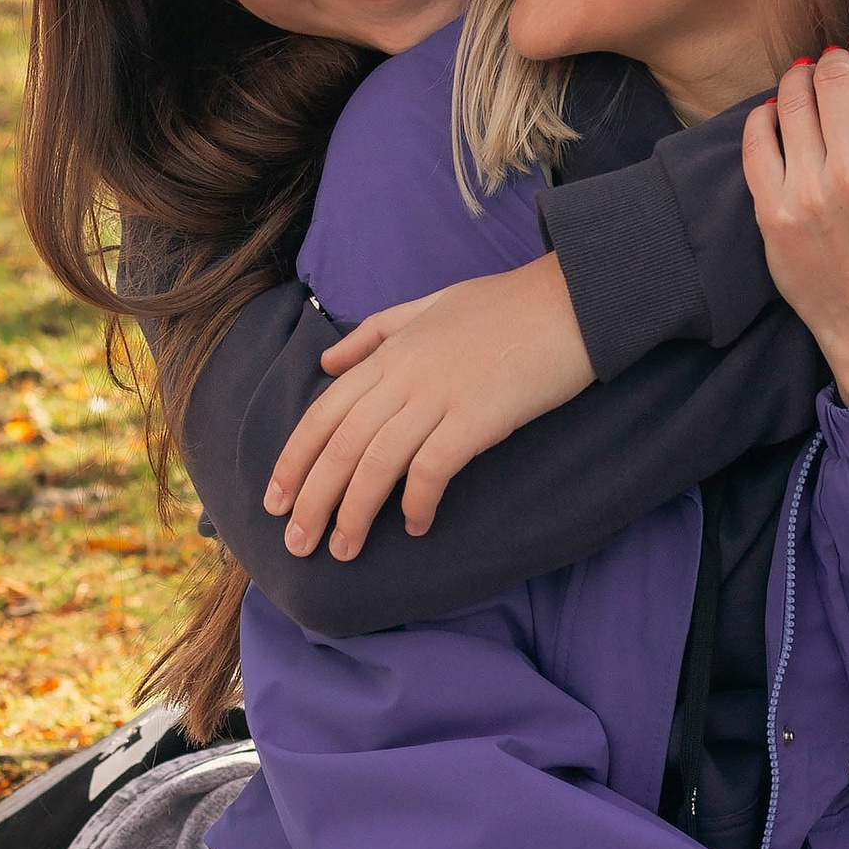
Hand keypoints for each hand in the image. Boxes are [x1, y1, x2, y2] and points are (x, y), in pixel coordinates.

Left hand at [262, 251, 594, 557]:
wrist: (573, 299)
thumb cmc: (506, 305)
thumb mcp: (430, 304)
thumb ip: (376, 333)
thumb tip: (327, 363)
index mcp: (390, 352)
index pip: (324, 412)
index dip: (294, 459)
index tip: (275, 500)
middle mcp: (404, 375)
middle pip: (341, 444)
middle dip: (313, 498)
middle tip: (298, 543)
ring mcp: (440, 394)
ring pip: (377, 461)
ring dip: (354, 511)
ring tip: (343, 550)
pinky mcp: (478, 416)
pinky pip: (433, 467)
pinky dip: (416, 500)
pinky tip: (414, 526)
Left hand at [739, 37, 848, 402]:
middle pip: (832, 76)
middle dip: (835, 61)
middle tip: (837, 66)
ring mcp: (808, 191)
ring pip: (793, 98)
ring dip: (800, 79)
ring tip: (808, 81)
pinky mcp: (772, 211)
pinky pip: (757, 137)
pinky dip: (766, 114)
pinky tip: (779, 114)